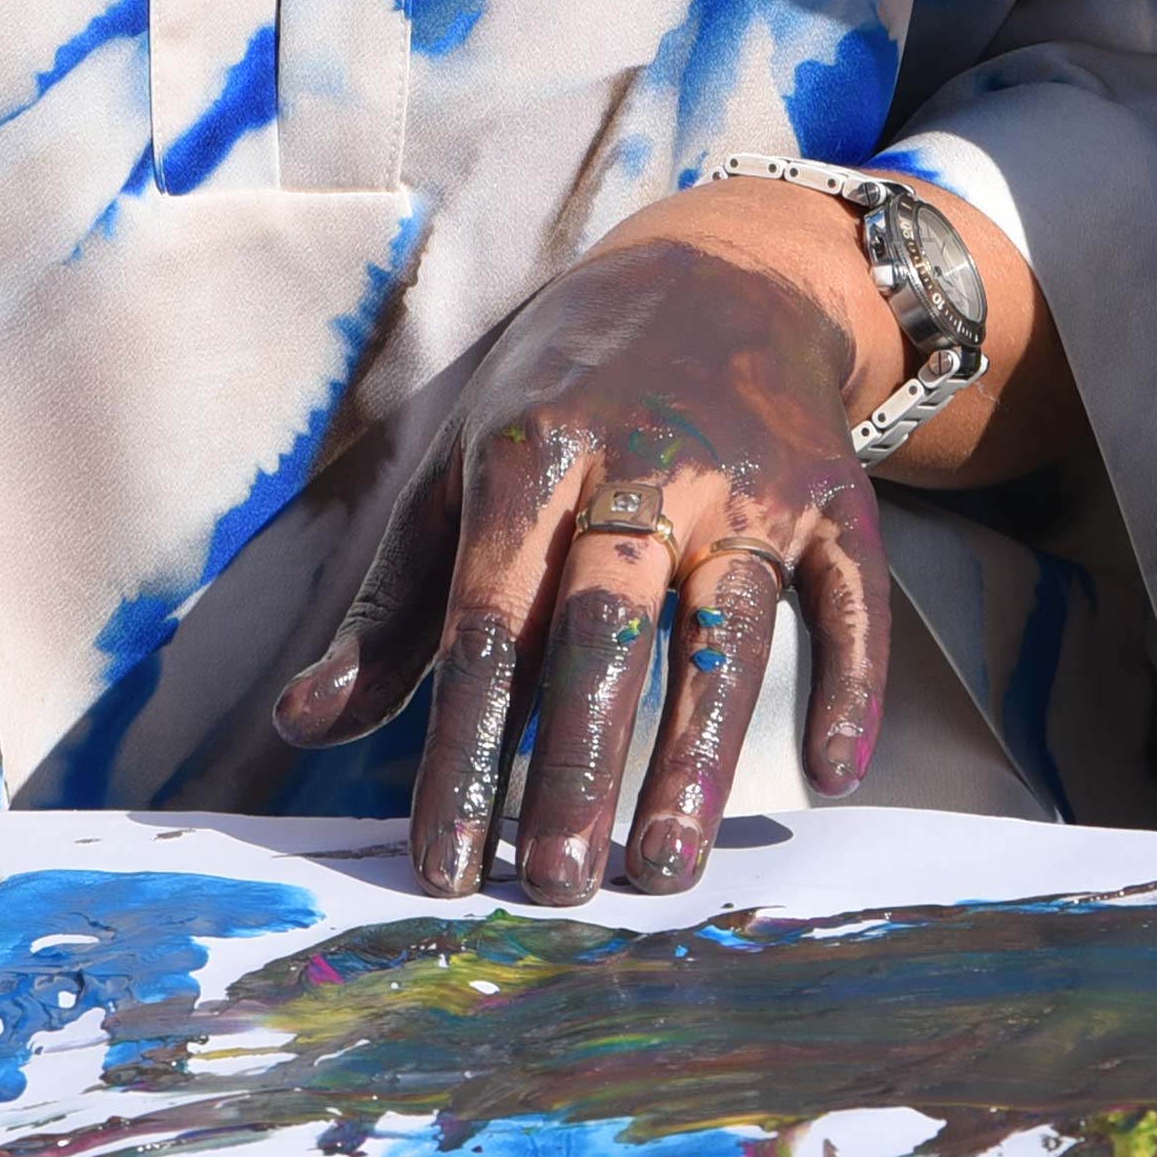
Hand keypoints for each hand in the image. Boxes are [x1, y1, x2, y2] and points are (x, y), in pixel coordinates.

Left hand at [272, 227, 889, 902]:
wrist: (718, 272)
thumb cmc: (560, 397)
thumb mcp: (458, 470)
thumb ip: (391, 608)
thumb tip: (303, 726)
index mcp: (531, 455)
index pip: (488, 621)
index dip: (464, 749)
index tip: (446, 866)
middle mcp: (646, 462)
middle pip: (606, 624)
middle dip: (578, 760)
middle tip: (556, 884)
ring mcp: (750, 478)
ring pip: (728, 624)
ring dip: (698, 751)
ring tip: (667, 866)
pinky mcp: (833, 491)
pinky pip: (849, 592)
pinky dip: (853, 680)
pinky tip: (836, 772)